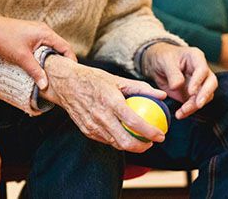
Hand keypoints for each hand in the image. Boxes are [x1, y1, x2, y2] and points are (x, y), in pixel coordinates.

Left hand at [0, 16, 76, 89]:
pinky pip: (43, 45)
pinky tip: (40, 64)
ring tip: (52, 72)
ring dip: (52, 58)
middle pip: (60, 47)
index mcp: (46, 33)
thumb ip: (35, 71)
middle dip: (62, 61)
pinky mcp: (31, 34)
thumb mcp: (22, 57)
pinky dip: (44, 55)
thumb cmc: (5, 38)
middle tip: (63, 75)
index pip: (66, 47)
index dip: (71, 60)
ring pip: (51, 47)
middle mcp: (44, 30)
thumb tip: (45, 85)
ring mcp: (37, 31)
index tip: (71, 73)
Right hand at [40, 55, 165, 152]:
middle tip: (151, 142)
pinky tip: (125, 135)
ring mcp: (92, 126)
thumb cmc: (94, 79)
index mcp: (111, 101)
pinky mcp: (87, 131)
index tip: (161, 135)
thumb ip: (141, 88)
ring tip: (141, 141)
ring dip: (131, 146)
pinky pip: (106, 140)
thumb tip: (162, 95)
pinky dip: (117, 140)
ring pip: (116, 144)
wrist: (66, 84)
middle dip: (142, 147)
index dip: (150, 132)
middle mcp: (101, 116)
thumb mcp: (118, 79)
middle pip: (125, 141)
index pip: (134, 122)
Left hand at [142, 43, 217, 118]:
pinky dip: (189, 110)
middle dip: (205, 95)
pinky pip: (195, 104)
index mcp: (196, 57)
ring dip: (195, 106)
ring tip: (182, 112)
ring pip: (205, 96)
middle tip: (198, 105)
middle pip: (211, 83)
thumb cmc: (163, 57)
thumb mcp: (165, 61)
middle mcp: (201, 70)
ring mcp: (199, 83)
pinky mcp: (194, 94)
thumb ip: (172, 73)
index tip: (191, 91)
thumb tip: (177, 86)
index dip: (198, 81)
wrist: (157, 64)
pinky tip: (180, 114)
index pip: (203, 69)